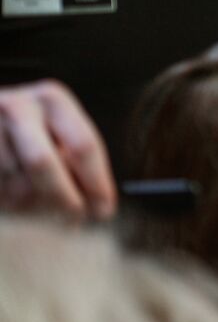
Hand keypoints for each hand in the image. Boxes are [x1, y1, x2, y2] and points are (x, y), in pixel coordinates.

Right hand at [0, 81, 114, 218]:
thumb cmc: (30, 137)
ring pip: (13, 181)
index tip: (104, 212)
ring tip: (39, 208)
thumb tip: (100, 207)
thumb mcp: (58, 137)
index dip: (96, 183)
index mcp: (53, 100)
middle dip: (62, 198)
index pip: (82, 145)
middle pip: (43, 162)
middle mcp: (18, 107)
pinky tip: (15, 201)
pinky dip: (9, 204)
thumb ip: (78, 163)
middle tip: (75, 221)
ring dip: (31, 206)